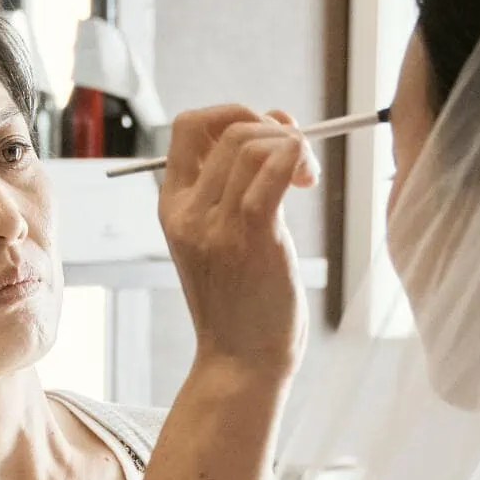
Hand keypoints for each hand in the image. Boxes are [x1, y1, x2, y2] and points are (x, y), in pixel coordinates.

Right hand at [157, 105, 313, 380]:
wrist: (241, 365)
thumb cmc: (241, 305)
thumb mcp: (218, 241)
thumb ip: (230, 192)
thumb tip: (273, 130)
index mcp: (172, 208)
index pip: (188, 126)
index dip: (233, 114)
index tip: (266, 137)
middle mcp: (188, 211)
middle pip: (229, 127)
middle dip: (273, 126)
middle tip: (298, 158)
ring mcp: (216, 224)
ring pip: (253, 142)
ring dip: (292, 144)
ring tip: (306, 177)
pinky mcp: (251, 237)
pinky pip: (274, 169)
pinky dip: (298, 158)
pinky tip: (307, 179)